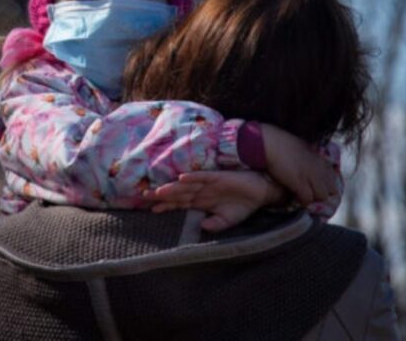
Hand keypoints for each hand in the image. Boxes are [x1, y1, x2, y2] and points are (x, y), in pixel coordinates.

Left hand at [144, 171, 287, 231]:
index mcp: (201, 201)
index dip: (166, 206)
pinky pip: (203, 176)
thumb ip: (215, 224)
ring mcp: (208, 183)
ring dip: (172, 187)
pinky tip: (182, 178)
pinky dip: (193, 177)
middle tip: (145, 196)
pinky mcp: (218, 177)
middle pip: (178, 193)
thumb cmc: (243, 205)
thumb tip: (202, 228)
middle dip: (162, 196)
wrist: (260, 192)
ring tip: (158, 190)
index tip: (151, 210)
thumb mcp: (228, 220)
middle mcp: (201, 191)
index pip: (179, 204)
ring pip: (186, 185)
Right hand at [260, 124, 338, 206]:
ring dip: (313, 198)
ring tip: (304, 196)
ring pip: (322, 196)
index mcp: (319, 158)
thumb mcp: (301, 147)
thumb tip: (310, 164)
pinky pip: (308, 199)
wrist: (269, 142)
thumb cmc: (280, 141)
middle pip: (331, 189)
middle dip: (322, 193)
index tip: (319, 187)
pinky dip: (303, 201)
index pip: (333, 177)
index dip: (327, 185)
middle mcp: (318, 167)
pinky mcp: (299, 183)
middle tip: (312, 194)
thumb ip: (309, 156)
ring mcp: (310, 175)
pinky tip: (297, 198)